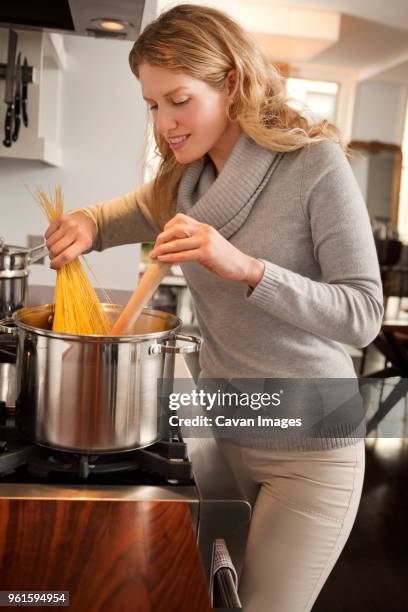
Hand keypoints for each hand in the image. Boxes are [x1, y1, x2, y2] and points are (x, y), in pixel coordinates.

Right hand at [45, 211, 96, 268]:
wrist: (86, 221)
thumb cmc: (84, 237)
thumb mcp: (83, 249)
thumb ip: (70, 257)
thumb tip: (55, 265)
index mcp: (84, 242)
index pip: (67, 255)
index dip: (57, 263)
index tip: (53, 266)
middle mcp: (76, 231)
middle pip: (56, 250)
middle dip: (52, 256)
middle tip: (55, 256)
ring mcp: (67, 224)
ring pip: (49, 243)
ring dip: (50, 248)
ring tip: (56, 247)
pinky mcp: (60, 219)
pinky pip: (47, 235)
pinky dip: (48, 240)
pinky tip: (55, 239)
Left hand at [150, 213, 264, 285]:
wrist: (242, 266)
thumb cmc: (223, 258)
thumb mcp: (208, 245)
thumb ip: (194, 242)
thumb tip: (175, 248)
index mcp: (203, 227)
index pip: (179, 219)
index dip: (166, 228)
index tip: (161, 240)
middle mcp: (204, 230)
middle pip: (175, 229)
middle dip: (161, 239)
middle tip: (154, 249)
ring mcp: (206, 241)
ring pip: (178, 242)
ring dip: (163, 249)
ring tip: (154, 255)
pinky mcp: (207, 253)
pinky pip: (184, 255)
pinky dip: (171, 258)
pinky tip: (164, 260)